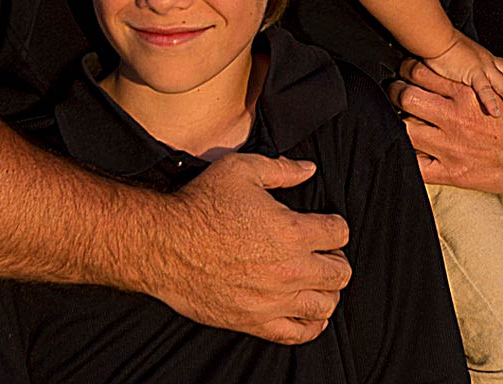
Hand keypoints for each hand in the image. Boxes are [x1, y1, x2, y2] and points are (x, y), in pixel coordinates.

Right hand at [144, 153, 350, 343]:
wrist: (164, 245)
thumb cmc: (200, 205)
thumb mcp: (241, 169)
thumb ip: (281, 169)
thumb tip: (308, 169)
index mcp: (291, 232)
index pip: (339, 233)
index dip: (335, 226)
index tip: (325, 225)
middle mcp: (288, 270)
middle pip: (339, 273)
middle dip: (336, 259)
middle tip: (323, 253)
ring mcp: (272, 300)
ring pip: (325, 305)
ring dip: (327, 291)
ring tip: (316, 280)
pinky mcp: (254, 321)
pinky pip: (298, 334)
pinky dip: (311, 325)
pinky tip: (308, 313)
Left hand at [389, 58, 502, 194]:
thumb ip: (478, 86)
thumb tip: (456, 77)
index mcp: (468, 94)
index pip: (422, 73)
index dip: (408, 69)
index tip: (404, 70)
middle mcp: (457, 117)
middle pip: (408, 96)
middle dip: (396, 91)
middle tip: (393, 90)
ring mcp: (452, 146)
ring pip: (406, 128)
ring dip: (399, 121)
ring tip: (397, 117)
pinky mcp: (454, 174)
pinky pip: (418, 167)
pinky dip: (408, 158)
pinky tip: (405, 151)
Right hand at [421, 33, 502, 119]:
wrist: (433, 35)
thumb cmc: (439, 45)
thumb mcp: (456, 61)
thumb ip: (461, 72)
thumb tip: (460, 80)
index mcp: (487, 60)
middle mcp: (490, 63)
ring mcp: (483, 68)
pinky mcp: (472, 72)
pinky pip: (484, 90)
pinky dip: (491, 102)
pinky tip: (497, 114)